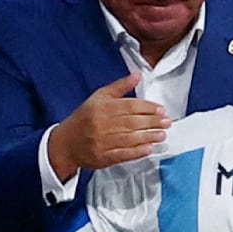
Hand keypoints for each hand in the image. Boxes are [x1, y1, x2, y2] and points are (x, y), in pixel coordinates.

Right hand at [47, 73, 170, 179]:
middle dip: (152, 122)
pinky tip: (149, 148)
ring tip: (162, 134)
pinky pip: (122, 154)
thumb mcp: (99, 97)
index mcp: (102, 107)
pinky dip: (137, 152)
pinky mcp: (102, 157)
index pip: (130, 106)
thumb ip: (120, 86)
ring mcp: (102, 142)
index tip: (161, 110)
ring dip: (148, 136)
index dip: (148, 108)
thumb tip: (138, 74)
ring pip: (129, 138)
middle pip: (132, 122)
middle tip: (167, 122)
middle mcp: (101, 124)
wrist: (66, 143)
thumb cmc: (85, 118)